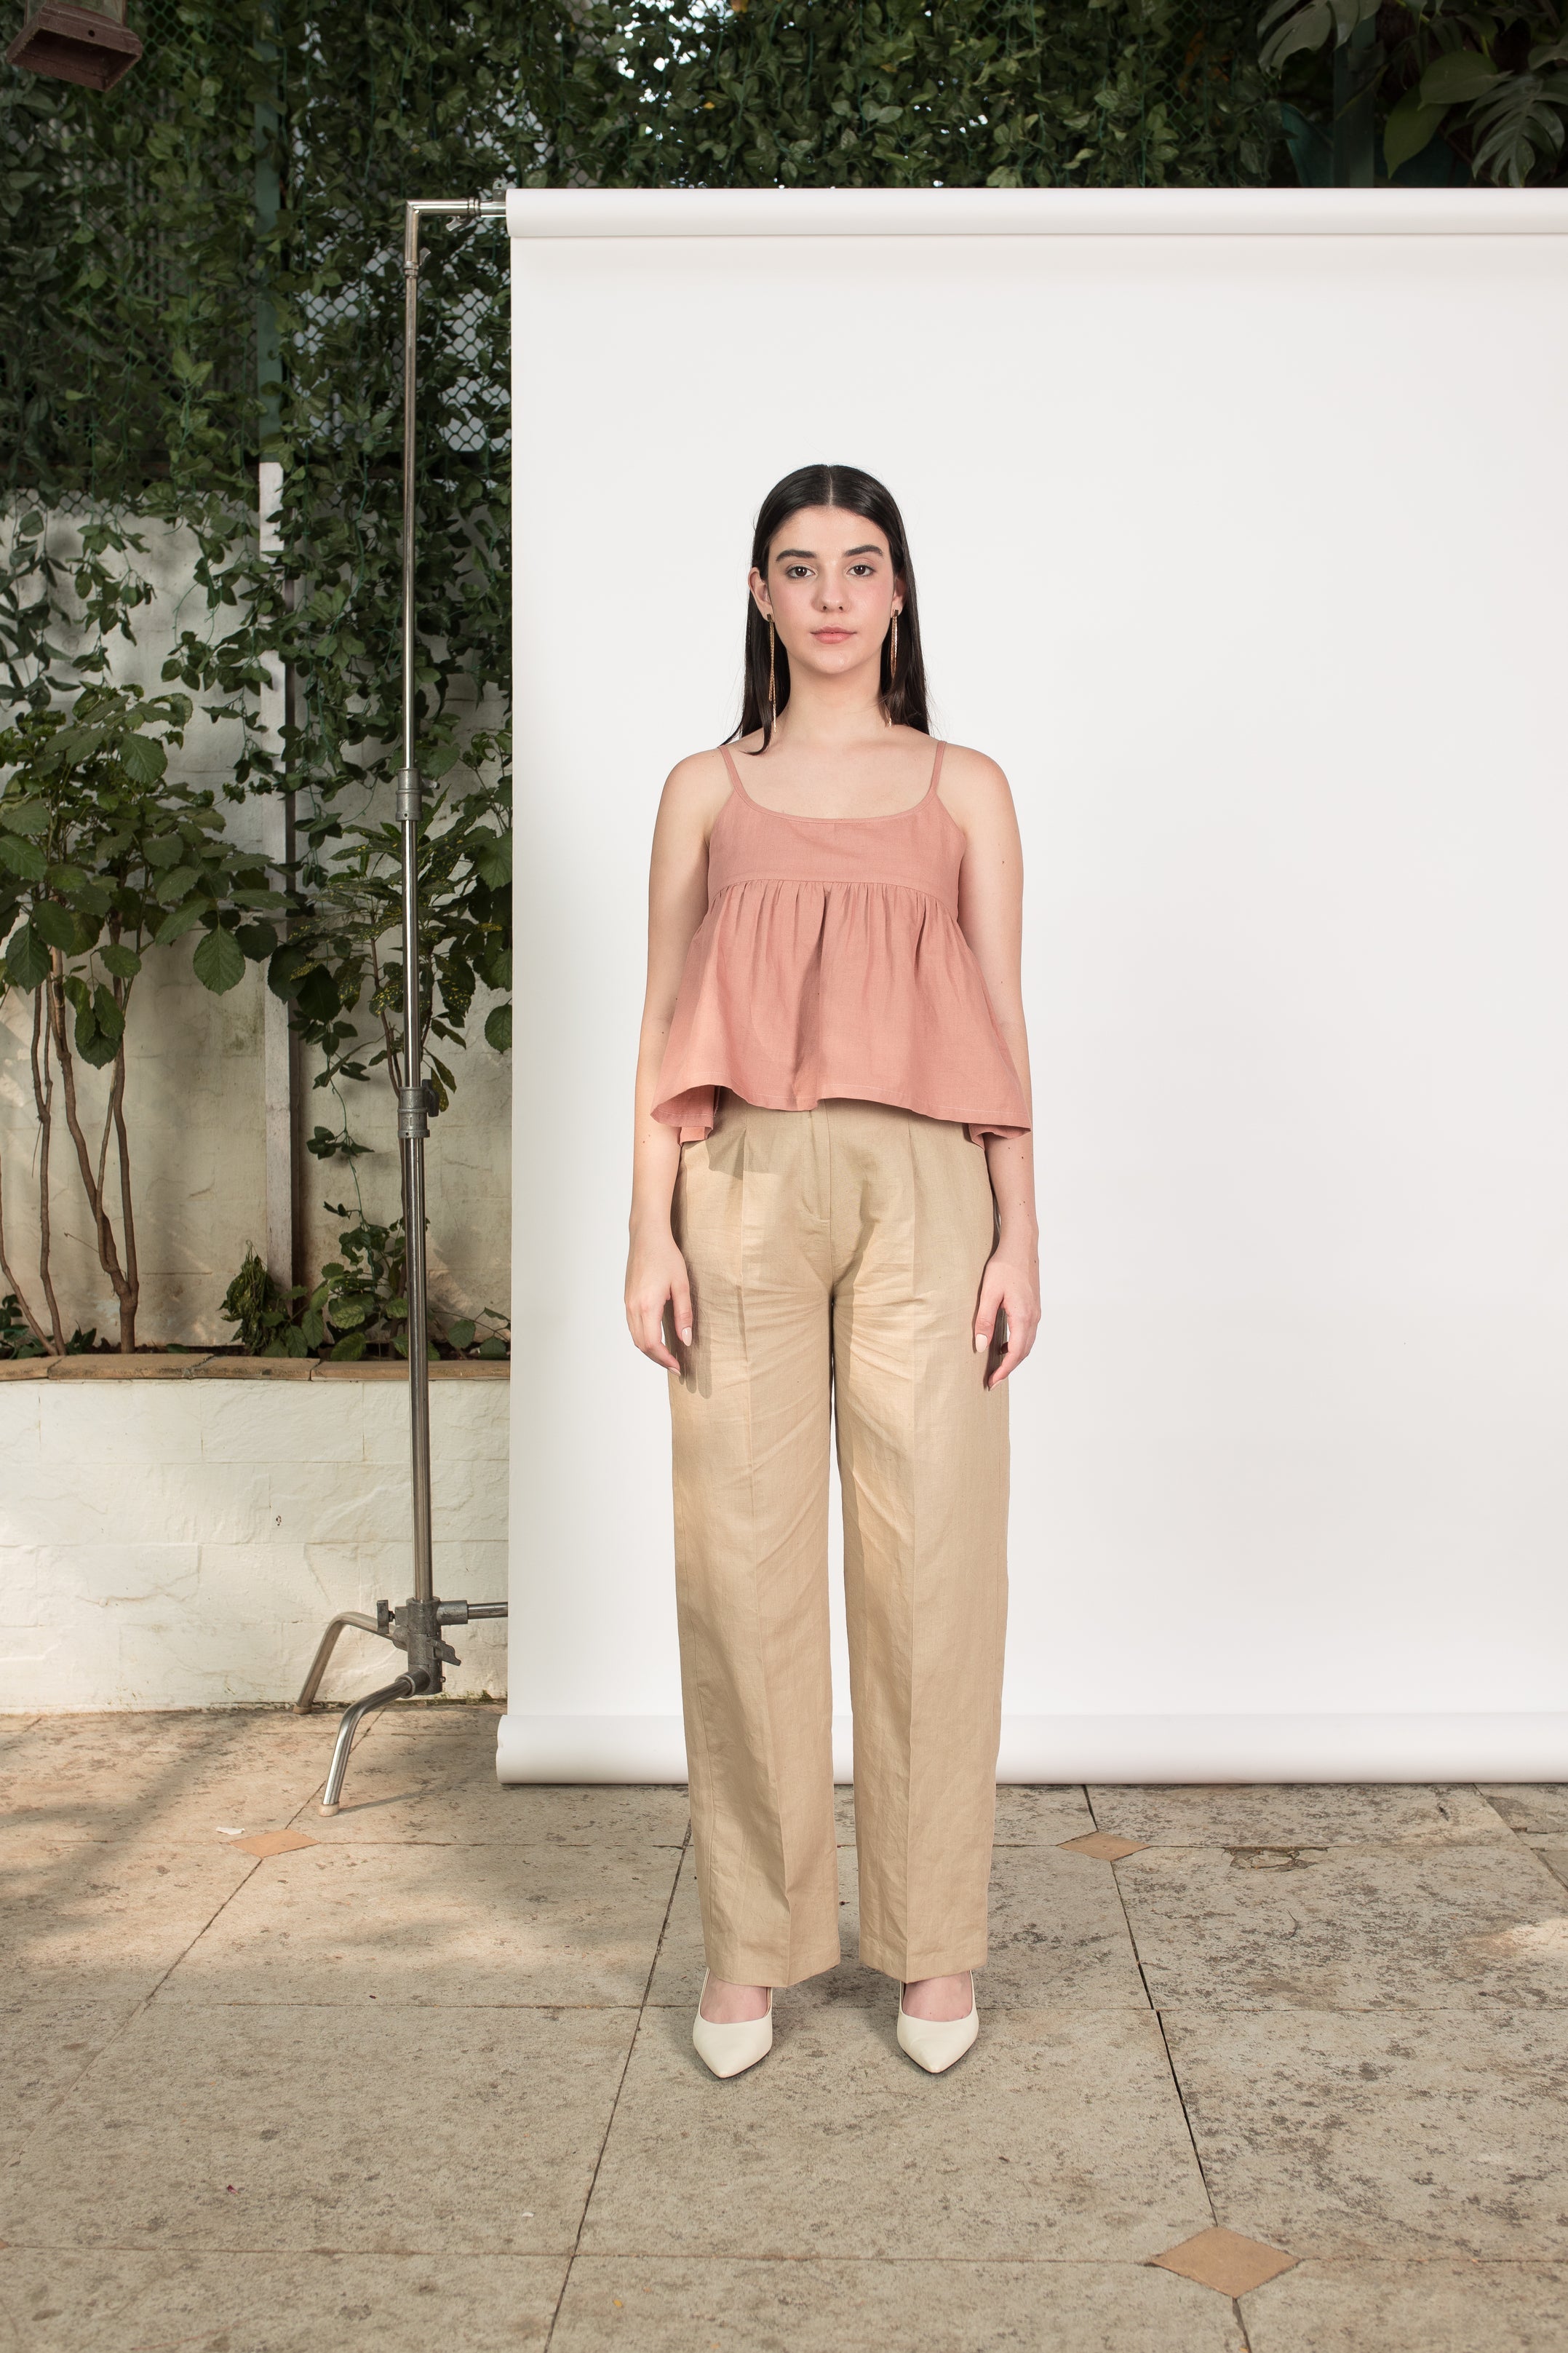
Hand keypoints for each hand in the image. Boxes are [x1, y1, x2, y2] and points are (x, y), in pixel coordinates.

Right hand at [625, 1226, 693, 1373]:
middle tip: (675, 1366)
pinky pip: (633, 1326)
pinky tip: (657, 1338)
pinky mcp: (627, 1299)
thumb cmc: (665, 1256)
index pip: (653, 1344)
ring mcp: (627, 1303)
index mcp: (646, 1306)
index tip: (678, 1367)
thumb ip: (684, 1315)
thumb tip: (686, 1340)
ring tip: (667, 1355)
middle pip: (642, 1345)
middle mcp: (633, 1307)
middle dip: (658, 1359)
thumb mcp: (681, 1285)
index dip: (665, 1359)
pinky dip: (644, 1338)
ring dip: (650, 1350)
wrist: (646, 1236)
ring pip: (635, 1337)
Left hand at [974, 1239, 1038, 1388]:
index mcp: (1023, 1317)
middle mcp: (1033, 1318)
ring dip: (1014, 1357)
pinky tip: (1003, 1344)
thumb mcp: (989, 1293)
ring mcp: (1036, 1312)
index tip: (992, 1382)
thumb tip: (981, 1346)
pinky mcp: (1033, 1307)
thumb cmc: (1004, 1266)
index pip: (1015, 1353)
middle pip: (1023, 1352)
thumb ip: (984, 1320)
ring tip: (997, 1366)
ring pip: (1027, 1344)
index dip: (1004, 1370)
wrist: (1021, 1246)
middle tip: (993, 1380)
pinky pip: (1028, 1333)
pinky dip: (1018, 1345)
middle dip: (1008, 1368)